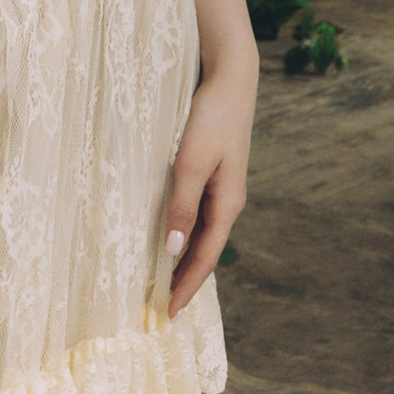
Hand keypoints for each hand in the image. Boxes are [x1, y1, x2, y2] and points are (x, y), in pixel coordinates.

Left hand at [163, 64, 255, 321]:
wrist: (229, 78)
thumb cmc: (210, 118)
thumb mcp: (190, 162)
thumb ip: (181, 205)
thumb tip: (172, 250)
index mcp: (227, 204)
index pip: (205, 258)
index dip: (187, 287)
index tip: (170, 315)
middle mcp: (227, 201)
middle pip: (205, 251)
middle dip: (187, 281)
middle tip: (164, 310)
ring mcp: (220, 187)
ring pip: (202, 234)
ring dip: (185, 259)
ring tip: (165, 283)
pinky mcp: (211, 172)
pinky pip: (197, 214)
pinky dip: (185, 234)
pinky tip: (171, 237)